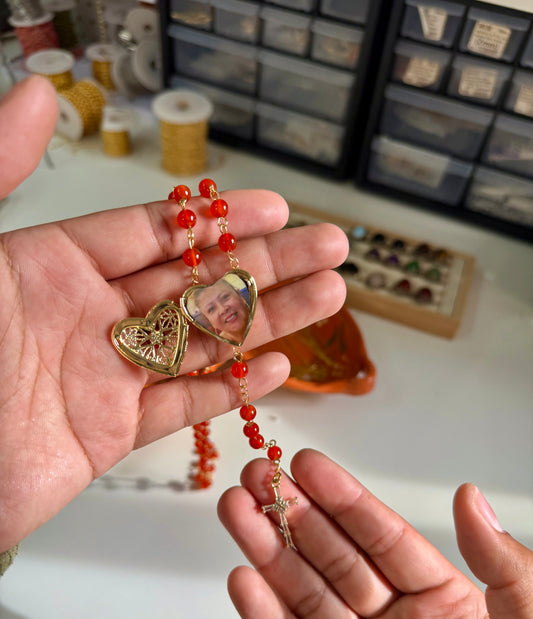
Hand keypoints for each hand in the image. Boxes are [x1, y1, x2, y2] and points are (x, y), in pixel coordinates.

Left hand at [0, 81, 347, 551]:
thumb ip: (2, 170)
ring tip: (327, 296)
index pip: (156, 233)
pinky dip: (227, 391)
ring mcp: (105, 375)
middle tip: (327, 247)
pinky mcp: (109, 432)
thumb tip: (39, 95)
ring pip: (202, 342)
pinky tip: (275, 368)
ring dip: (267, 321)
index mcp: (56, 266)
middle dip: (267, 265)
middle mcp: (91, 317)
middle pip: (196, 284)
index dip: (220, 219)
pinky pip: (179, 406)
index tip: (276, 206)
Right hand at [219, 449, 532, 618]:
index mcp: (443, 601)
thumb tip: (470, 499)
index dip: (343, 498)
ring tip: (236, 512)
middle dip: (292, 515)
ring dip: (267, 553)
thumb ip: (503, 571)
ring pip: (306, 598)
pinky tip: (244, 582)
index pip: (383, 537)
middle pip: (334, 558)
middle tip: (256, 477)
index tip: (306, 465)